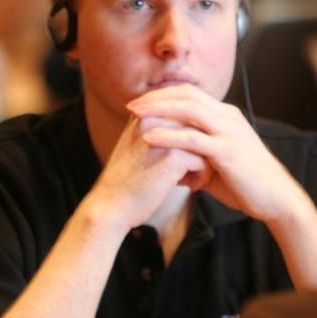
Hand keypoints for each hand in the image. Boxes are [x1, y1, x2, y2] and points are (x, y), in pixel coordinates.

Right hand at [90, 114, 208, 229]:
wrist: (111, 205)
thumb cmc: (128, 180)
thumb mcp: (139, 145)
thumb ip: (160, 131)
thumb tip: (191, 126)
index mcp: (146, 112)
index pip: (185, 113)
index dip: (192, 137)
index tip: (188, 157)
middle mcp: (153, 118)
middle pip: (197, 125)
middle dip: (201, 147)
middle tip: (196, 168)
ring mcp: (163, 136)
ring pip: (204, 141)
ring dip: (205, 161)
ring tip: (194, 178)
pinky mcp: (172, 156)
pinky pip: (203, 160)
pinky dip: (202, 175)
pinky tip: (191, 187)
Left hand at [127, 84, 305, 223]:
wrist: (276, 198)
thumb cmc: (246, 183)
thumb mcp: (217, 164)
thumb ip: (195, 157)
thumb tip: (172, 165)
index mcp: (225, 116)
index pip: (190, 95)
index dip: (163, 96)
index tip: (140, 103)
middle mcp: (228, 118)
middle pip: (186, 95)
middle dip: (156, 98)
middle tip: (131, 105)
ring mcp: (229, 132)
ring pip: (189, 110)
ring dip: (159, 110)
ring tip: (134, 115)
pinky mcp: (228, 151)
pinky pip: (193, 139)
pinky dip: (169, 136)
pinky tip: (148, 137)